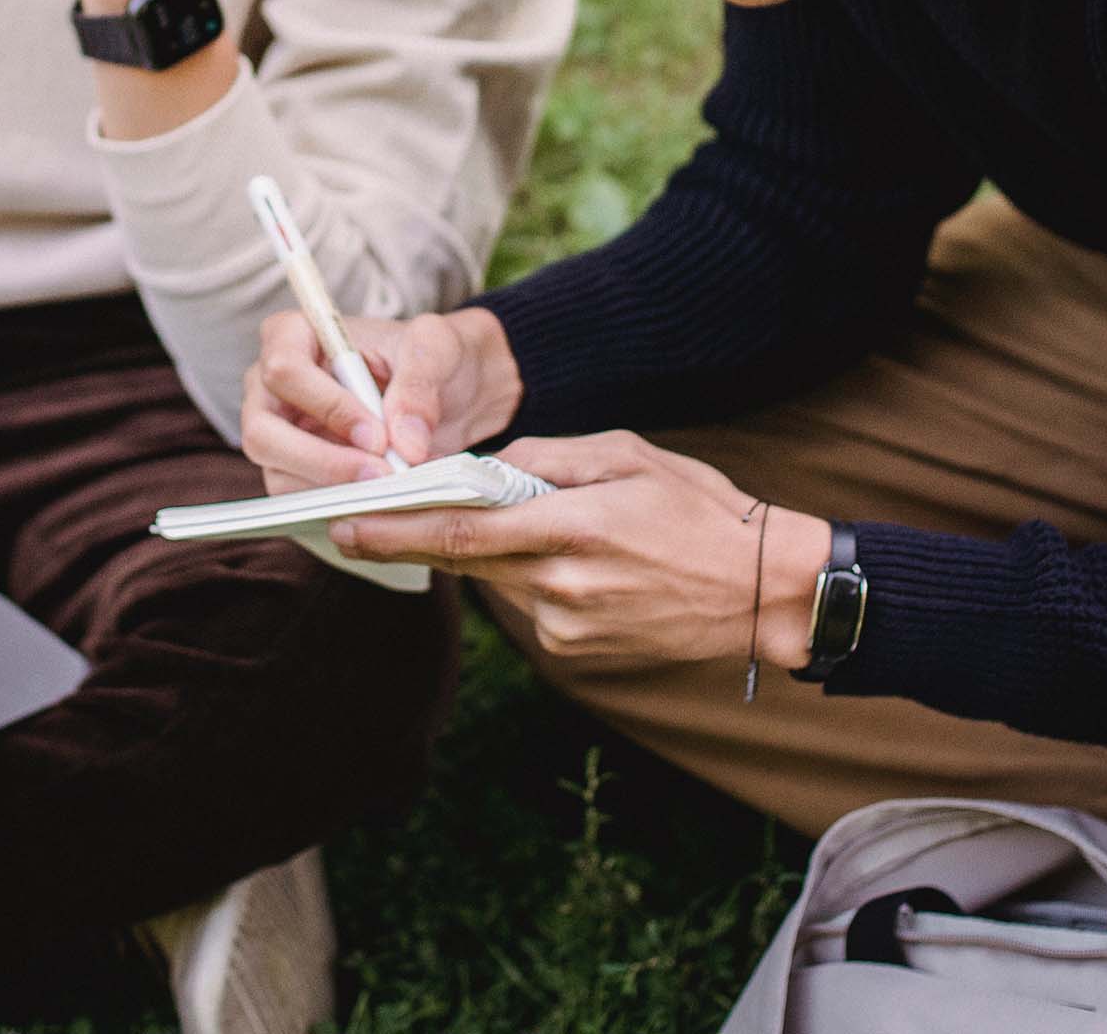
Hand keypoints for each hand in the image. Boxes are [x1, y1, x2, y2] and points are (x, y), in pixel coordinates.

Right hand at [241, 306, 523, 489]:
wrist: (446, 390)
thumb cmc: (429, 355)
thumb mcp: (436, 348)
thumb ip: (420, 385)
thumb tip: (405, 444)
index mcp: (292, 335)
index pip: (285, 372)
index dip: (328, 407)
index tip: (378, 436)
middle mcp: (270, 387)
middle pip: (263, 433)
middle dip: (322, 462)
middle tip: (380, 477)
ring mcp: (276, 435)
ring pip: (278, 475)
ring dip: (335, 491)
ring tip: (391, 490)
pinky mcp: (292, 473)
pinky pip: (300, 501)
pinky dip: (340, 506)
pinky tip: (381, 501)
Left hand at [327, 432, 832, 671]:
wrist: (763, 590)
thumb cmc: (699, 509)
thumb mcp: (626, 455)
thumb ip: (546, 458)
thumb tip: (483, 468)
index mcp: (573, 526)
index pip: (462, 530)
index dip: (395, 531)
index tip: (343, 524)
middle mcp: (562, 583)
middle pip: (463, 560)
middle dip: (404, 543)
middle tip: (347, 527)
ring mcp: (568, 625)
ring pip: (497, 581)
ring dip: (485, 555)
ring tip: (526, 526)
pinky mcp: (577, 652)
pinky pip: (530, 606)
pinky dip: (529, 579)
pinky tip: (574, 563)